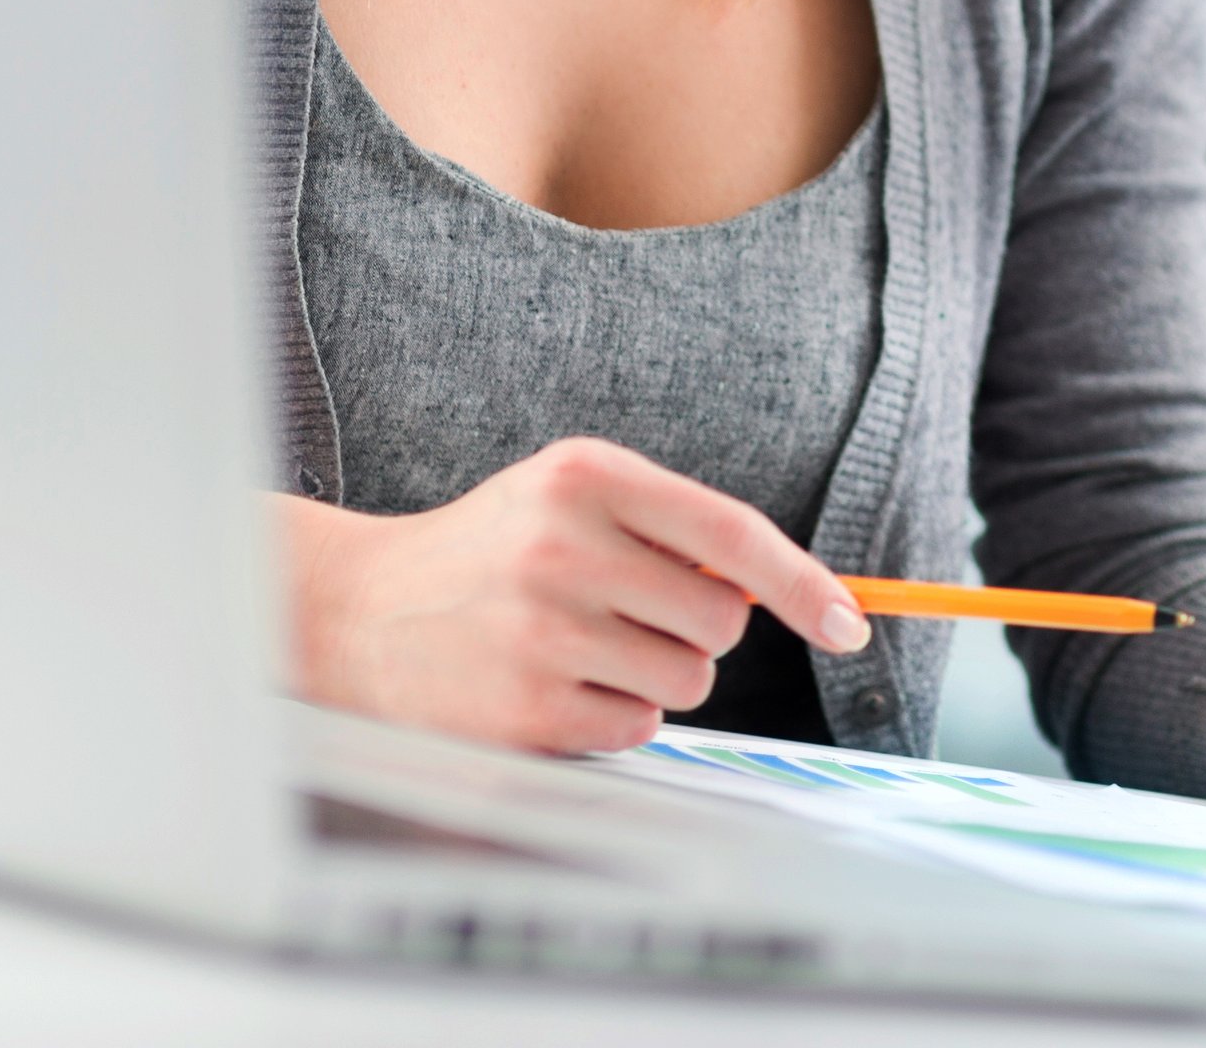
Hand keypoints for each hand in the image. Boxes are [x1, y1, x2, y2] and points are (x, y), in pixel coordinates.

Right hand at [273, 437, 868, 752]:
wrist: (355, 612)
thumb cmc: (491, 551)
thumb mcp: (570, 498)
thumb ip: (671, 527)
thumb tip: (784, 590)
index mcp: (586, 476)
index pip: (732, 534)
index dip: (803, 583)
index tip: (850, 623)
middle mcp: (563, 547)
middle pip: (719, 622)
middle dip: (696, 629)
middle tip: (627, 614)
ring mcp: (541, 633)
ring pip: (686, 681)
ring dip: (655, 676)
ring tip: (581, 648)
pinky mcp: (525, 711)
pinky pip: (636, 729)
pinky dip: (614, 717)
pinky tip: (553, 687)